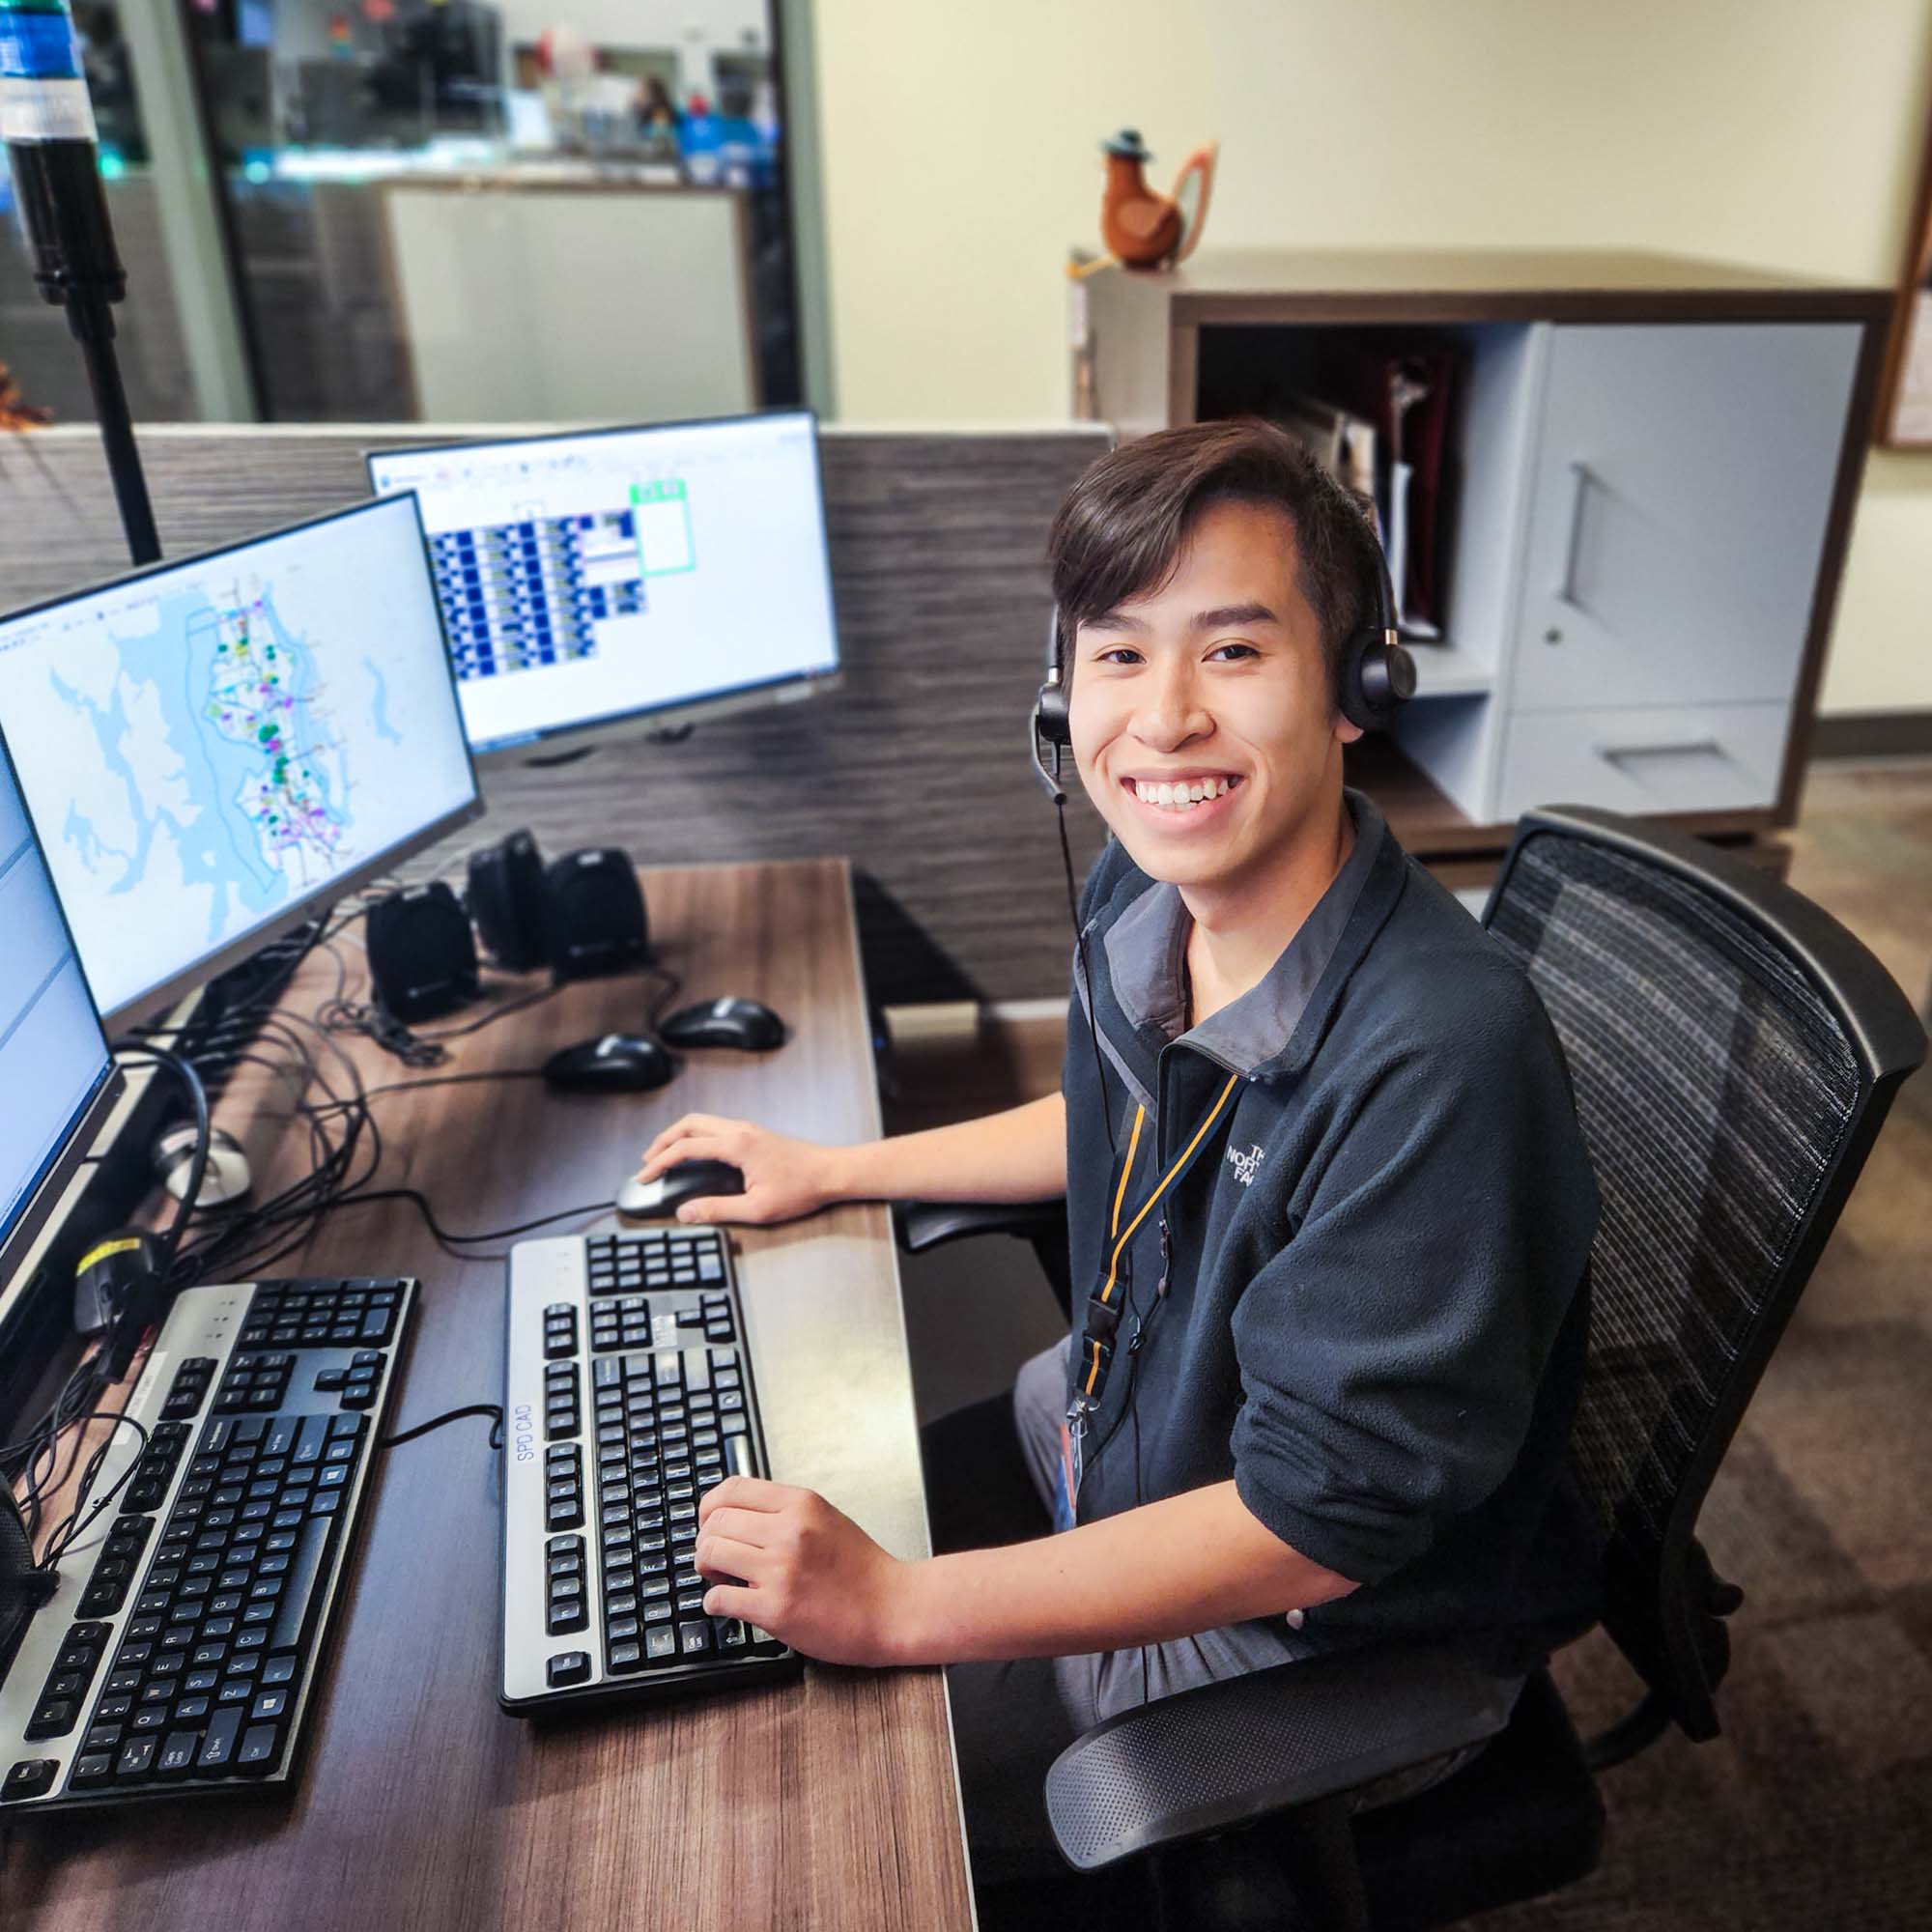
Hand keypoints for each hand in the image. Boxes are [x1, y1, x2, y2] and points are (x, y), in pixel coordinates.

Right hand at [636, 1114, 843, 1225]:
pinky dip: (696, 1135)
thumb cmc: (802, 1188)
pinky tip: (695, 1152)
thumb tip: (686, 1212)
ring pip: (702, 1121)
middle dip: (663, 1140)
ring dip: (679, 1135)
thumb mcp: (757, 1209)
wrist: (833, 1173)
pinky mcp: (755, 1133)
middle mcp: (740, 1130)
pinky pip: (716, 1126)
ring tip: (665, 1154)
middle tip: (647, 1161)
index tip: (644, 1176)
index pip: (685, 1148)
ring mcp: (748, 1129)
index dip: (659, 1162)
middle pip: (689, 1124)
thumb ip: (718, 1209)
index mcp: (736, 1145)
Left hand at [695, 1476, 911, 1665]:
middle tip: (715, 1557)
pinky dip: (715, 1602)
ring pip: (711, 1554)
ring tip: (721, 1578)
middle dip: (706, 1542)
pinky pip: (719, 1598)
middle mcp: (789, 1530)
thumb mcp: (826, 1518)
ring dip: (707, 1569)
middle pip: (716, 1522)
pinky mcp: (776, 1609)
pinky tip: (729, 1603)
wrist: (892, 1608)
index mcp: (801, 1503)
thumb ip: (784, 1511)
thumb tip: (736, 1514)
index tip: (709, 1522)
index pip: (732, 1489)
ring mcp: (781, 1570)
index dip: (710, 1507)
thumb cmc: (861, 1568)